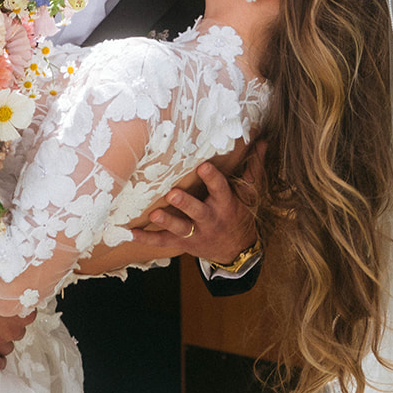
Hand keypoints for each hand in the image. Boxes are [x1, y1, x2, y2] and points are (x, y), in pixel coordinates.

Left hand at [141, 149, 263, 267]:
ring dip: (166, 221)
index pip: (220, 189)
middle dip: (185, 204)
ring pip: (180, 228)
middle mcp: (211, 219)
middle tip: (172, 194)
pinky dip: (147, 238)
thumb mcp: (249, 193)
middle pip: (197, 211)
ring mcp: (196, 233)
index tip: (203, 166)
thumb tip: (262, 141)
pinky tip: (130, 232)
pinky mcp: (183, 243)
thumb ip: (253, 167)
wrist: (237, 251)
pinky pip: (163, 242)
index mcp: (226, 204)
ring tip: (152, 214)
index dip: (212, 178)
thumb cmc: (240, 214)